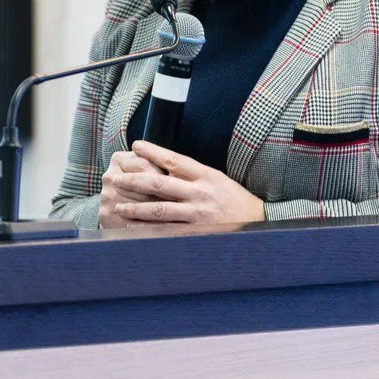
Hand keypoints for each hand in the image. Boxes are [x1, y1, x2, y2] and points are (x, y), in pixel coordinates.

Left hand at [107, 141, 265, 224]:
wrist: (261, 224)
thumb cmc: (235, 200)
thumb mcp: (218, 179)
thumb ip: (192, 174)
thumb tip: (164, 165)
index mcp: (206, 175)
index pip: (175, 160)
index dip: (153, 152)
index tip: (135, 146)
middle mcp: (201, 193)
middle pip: (160, 183)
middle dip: (135, 180)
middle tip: (117, 177)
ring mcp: (198, 215)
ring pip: (159, 209)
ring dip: (136, 207)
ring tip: (119, 205)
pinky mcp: (197, 233)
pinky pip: (167, 231)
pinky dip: (148, 229)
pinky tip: (134, 227)